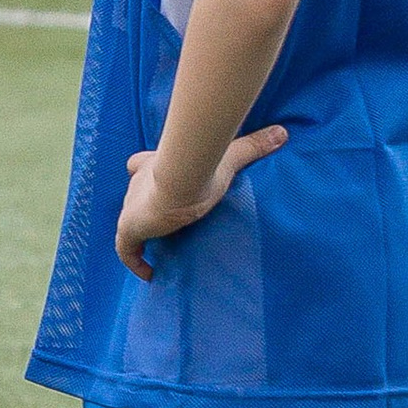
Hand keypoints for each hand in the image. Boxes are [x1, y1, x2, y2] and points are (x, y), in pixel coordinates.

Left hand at [115, 125, 287, 281]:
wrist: (181, 180)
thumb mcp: (230, 157)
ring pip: (131, 222)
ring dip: (143, 235)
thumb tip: (282, 133)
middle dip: (144, 210)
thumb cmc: (201, 166)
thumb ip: (253, 146)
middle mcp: (136, 186)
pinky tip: (149, 274)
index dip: (142, 173)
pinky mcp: (129, 228)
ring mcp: (131, 207)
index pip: (138, 166)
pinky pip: (126, 250)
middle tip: (162, 225)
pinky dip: (135, 262)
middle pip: (134, 197)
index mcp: (153, 166)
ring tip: (158, 252)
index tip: (151, 190)